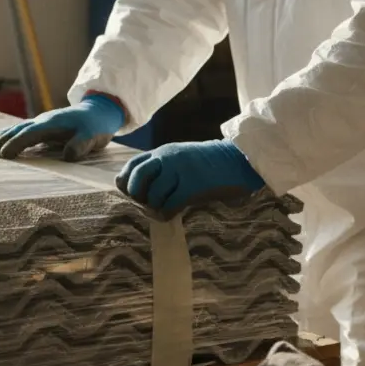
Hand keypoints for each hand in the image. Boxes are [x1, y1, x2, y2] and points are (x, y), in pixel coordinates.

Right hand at [0, 94, 124, 161]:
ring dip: (2, 138)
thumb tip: (68, 156)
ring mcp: (41, 123)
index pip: (30, 134)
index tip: (4, 154)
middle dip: (2, 140)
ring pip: (17, 129)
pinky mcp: (42, 127)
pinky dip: (9, 136)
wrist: (98, 111)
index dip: (17, 144)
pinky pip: (21, 131)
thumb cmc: (95, 125)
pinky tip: (0, 143)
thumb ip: (81, 145)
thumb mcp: (93, 136)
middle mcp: (43, 121)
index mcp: (53, 123)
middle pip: (18, 130)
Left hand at [115, 140, 264, 214]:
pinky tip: (175, 213)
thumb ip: (161, 169)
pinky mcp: (193, 184)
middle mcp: (166, 157)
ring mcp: (179, 169)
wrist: (237, 160)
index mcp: (161, 152)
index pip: (131, 166)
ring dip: (156, 208)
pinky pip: (170, 204)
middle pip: (136, 179)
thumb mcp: (179, 159)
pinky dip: (168, 213)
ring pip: (153, 195)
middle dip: (138, 196)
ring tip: (165, 209)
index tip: (135, 194)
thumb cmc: (208, 165)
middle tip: (149, 204)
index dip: (127, 183)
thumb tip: (139, 193)